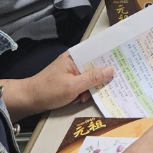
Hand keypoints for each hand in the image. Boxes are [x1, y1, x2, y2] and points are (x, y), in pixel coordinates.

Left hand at [0, 56, 114, 121]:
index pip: (97, 51)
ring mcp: (72, 71)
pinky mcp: (70, 80)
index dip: (110, 56)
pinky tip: (83, 98)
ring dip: (93, 86)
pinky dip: (86, 90)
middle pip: (96, 64)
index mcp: (74, 57)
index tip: (124, 60)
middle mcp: (74, 61)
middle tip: (115, 81)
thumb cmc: (47, 91)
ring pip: (91, 75)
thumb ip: (92, 78)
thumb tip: (111, 70)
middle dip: (104, 74)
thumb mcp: (73, 86)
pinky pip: (85, 82)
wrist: (29, 100)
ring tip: (88, 95)